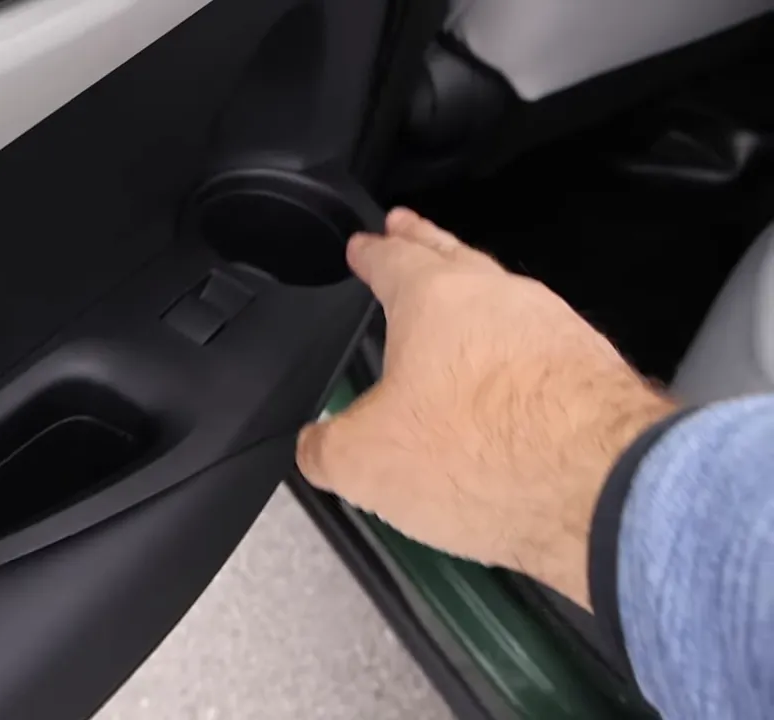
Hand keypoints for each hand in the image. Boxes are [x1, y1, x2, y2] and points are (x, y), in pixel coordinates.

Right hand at [296, 209, 674, 607]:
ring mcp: (555, 327)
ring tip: (457, 312)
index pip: (391, 259)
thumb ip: (323, 448)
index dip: (371, 251)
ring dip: (475, 299)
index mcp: (434, 299)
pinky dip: (516, 353)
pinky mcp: (593, 369)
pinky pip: (541, 344)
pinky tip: (509, 381)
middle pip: (454, 255)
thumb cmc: (483, 456)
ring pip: (503, 297)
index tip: (363, 244)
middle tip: (406, 228)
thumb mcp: (361, 463)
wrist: (600, 488)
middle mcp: (499, 297)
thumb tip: (315, 447)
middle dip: (424, 242)